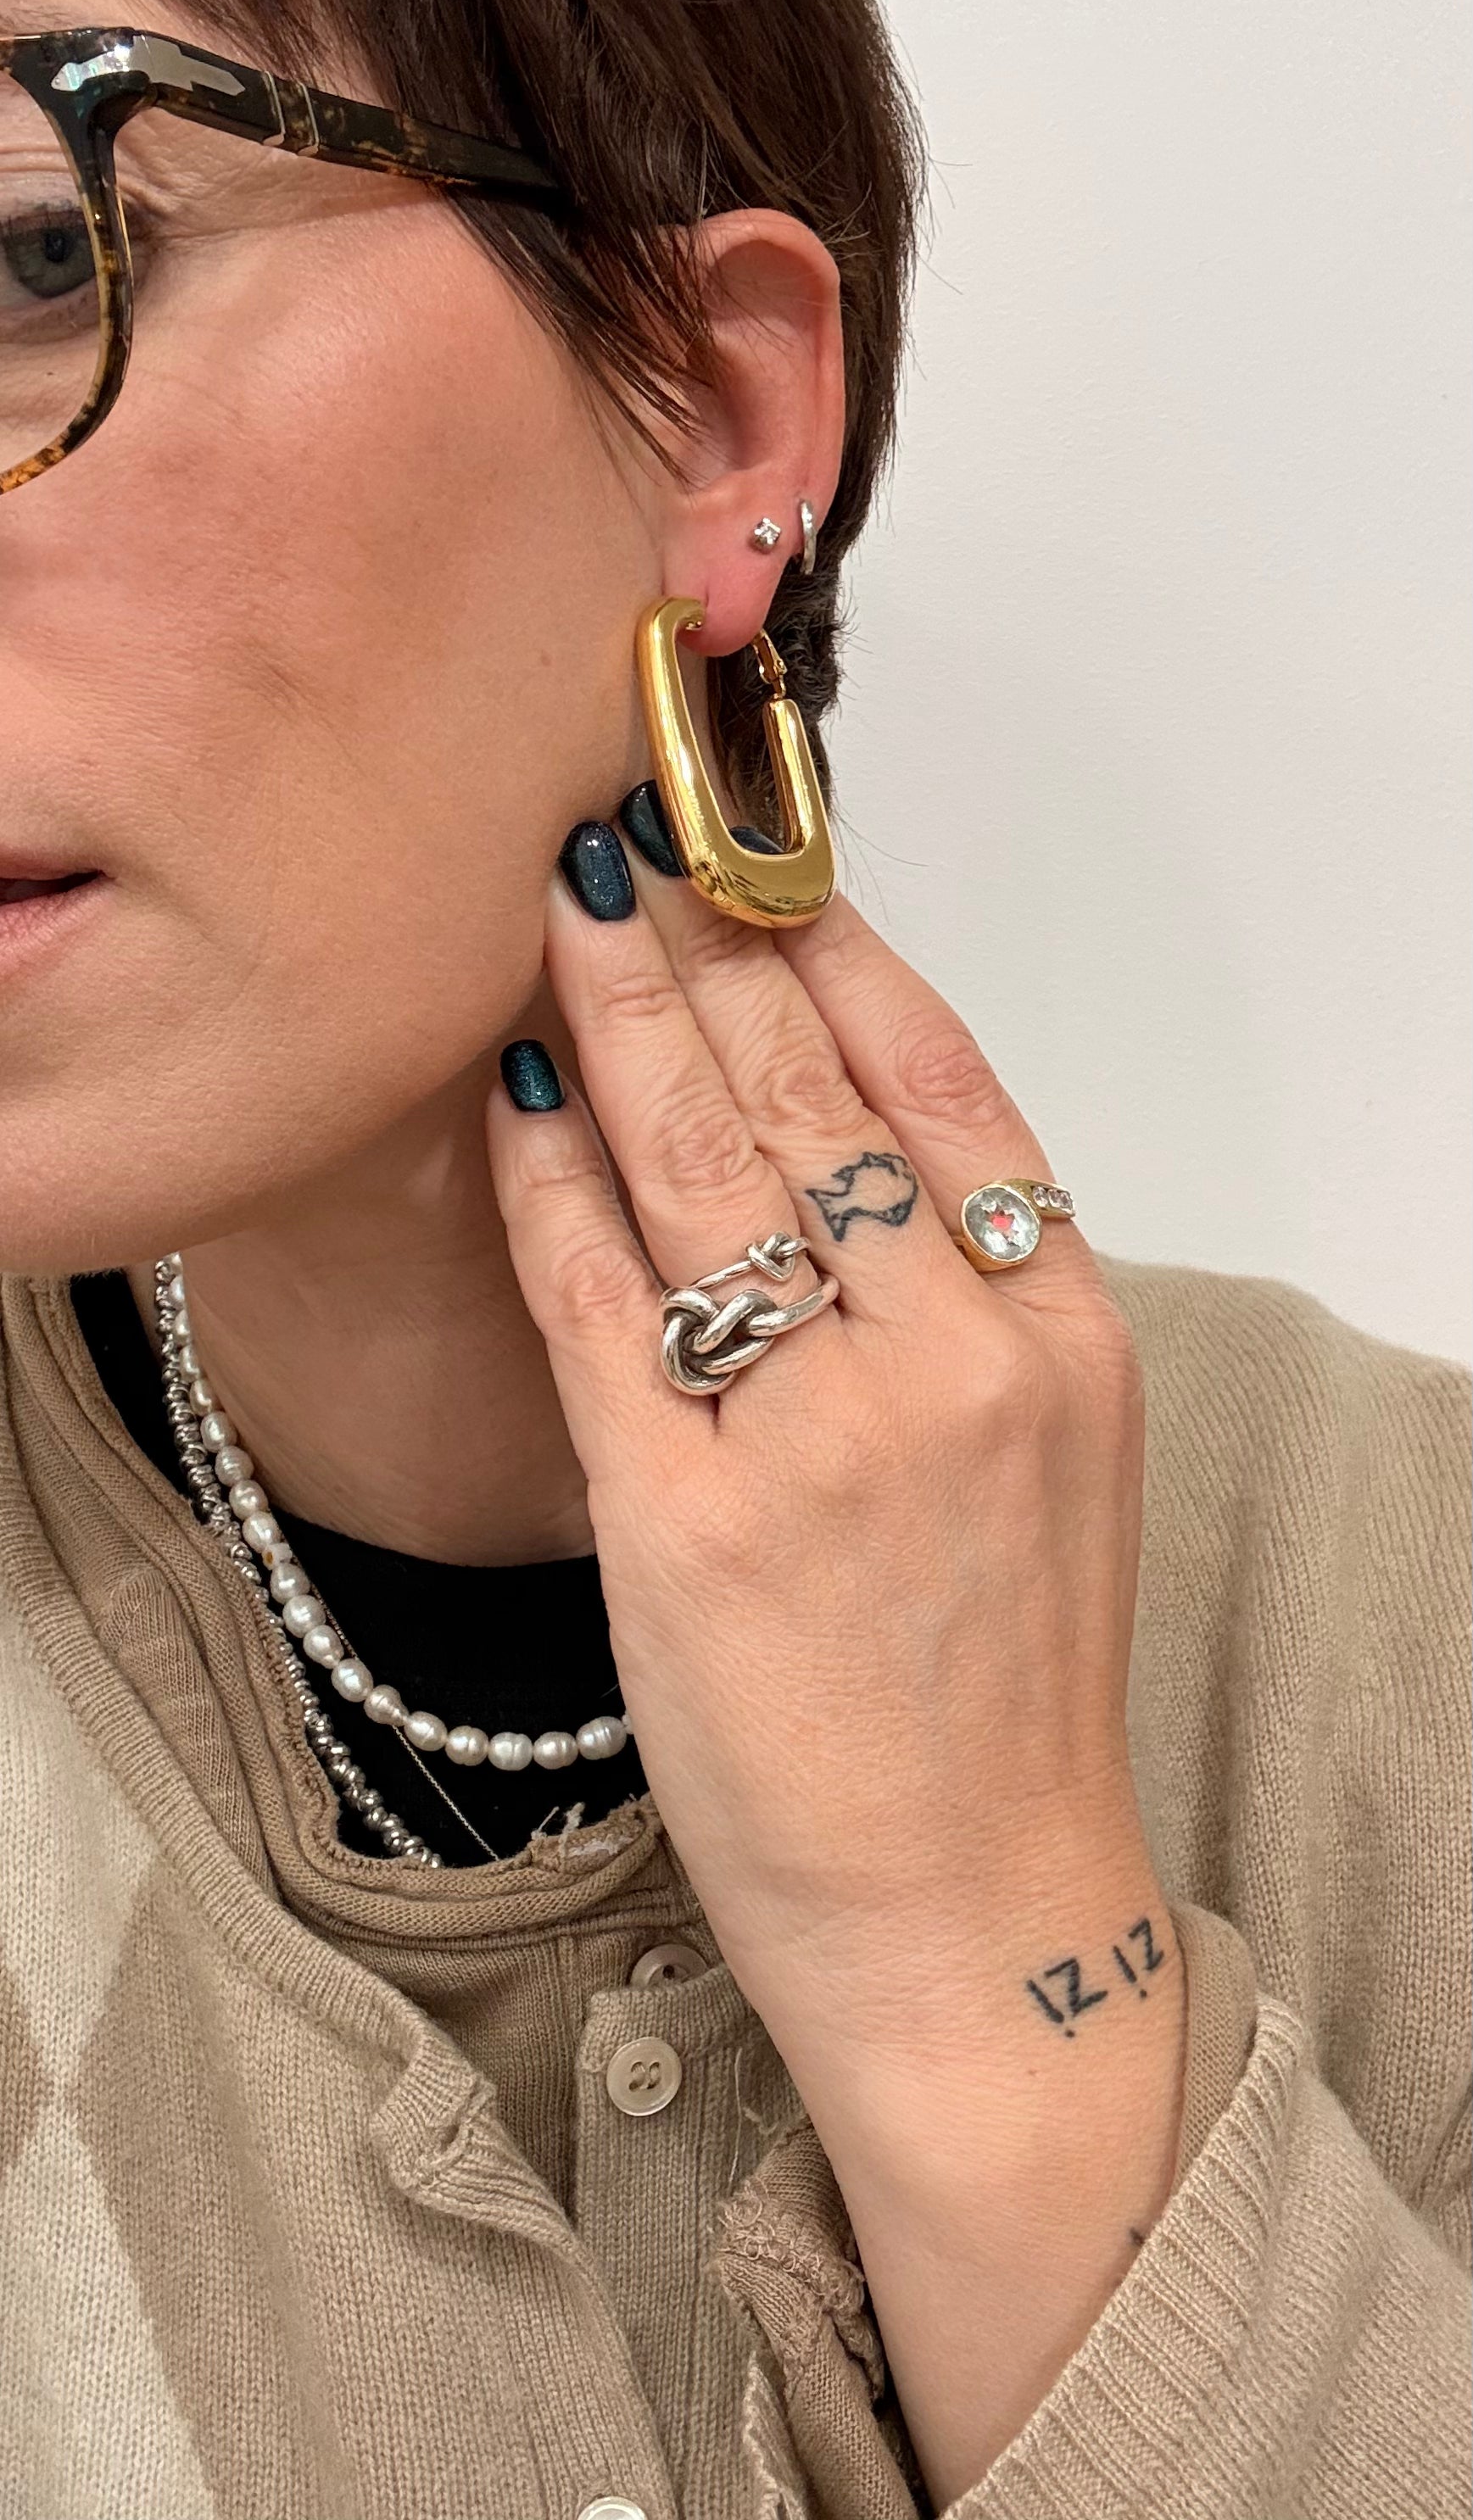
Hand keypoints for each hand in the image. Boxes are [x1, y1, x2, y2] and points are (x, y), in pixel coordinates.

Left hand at [488, 819, 1184, 2501]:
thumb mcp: (1051, 1456)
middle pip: (806, 1094)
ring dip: (614, 1018)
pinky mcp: (688, 1521)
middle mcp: (952, 1359)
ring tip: (558, 908)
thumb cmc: (1002, 1682)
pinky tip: (509, 1096)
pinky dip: (546, 1184)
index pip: (940, 1080)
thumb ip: (970, 1287)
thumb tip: (837, 1113)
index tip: (758, 848)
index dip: (833, 945)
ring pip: (700, 1167)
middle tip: (623, 831)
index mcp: (1059, 1330)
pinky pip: (598, 1302)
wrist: (975, 1908)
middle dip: (698, 942)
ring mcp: (820, 1438)